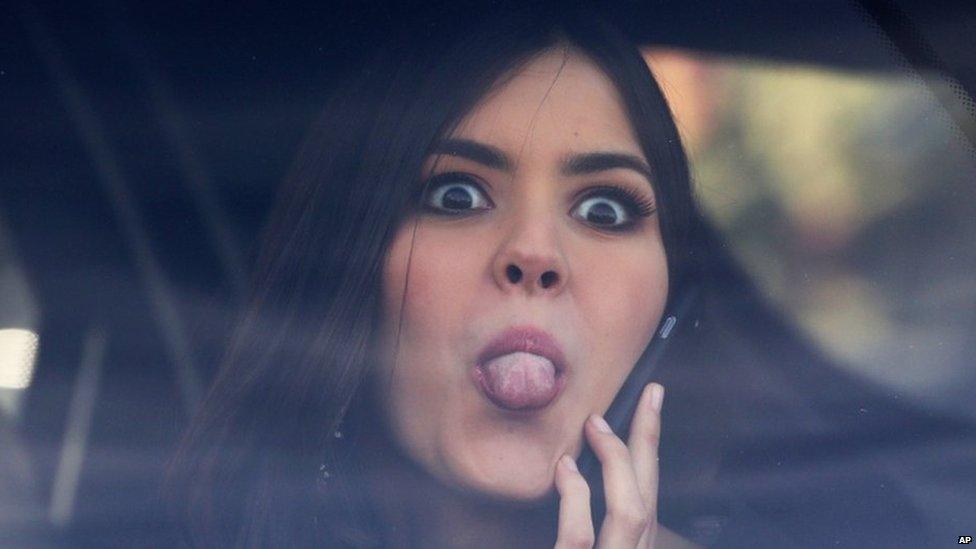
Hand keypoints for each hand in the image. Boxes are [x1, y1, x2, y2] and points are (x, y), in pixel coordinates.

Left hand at [553, 383, 664, 547]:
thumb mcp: (586, 539)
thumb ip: (583, 517)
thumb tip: (569, 466)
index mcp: (629, 547)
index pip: (647, 495)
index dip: (650, 450)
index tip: (653, 402)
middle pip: (648, 496)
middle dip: (649, 441)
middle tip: (648, 394)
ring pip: (630, 511)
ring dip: (616, 462)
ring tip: (594, 426)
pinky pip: (580, 535)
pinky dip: (575, 499)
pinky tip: (565, 469)